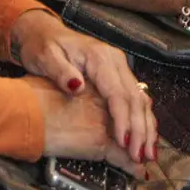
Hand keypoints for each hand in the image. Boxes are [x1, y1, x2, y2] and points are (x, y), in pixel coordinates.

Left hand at [12, 10, 156, 163]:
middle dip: (139, 129)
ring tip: (147, 153)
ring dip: (145, 127)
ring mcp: (118, 67)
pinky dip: (141, 119)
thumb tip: (77, 86)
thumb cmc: (42, 46)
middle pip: (134, 98)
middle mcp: (115, 61)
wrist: (42, 33)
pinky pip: (134, 98)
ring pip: (140, 99)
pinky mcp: (117, 75)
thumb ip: (60, 71)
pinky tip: (143, 138)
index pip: (118, 93)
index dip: (123, 120)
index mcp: (99, 57)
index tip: (124, 143)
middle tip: (140, 156)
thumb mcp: (45, 57)